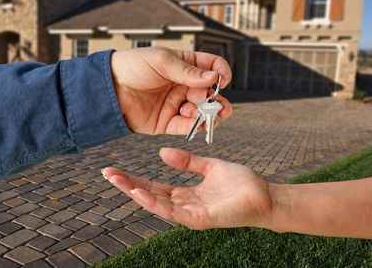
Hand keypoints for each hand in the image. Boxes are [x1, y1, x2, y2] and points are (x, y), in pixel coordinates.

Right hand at [102, 148, 273, 229]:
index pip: (154, 185)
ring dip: (135, 192)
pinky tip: (140, 192)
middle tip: (106, 173)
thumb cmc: (241, 183)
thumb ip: (187, 161)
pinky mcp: (200, 219)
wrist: (265, 195)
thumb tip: (162, 152)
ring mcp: (191, 214)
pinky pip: (173, 211)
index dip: (134, 177)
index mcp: (186, 194)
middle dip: (127, 184)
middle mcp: (184, 205)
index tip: (115, 168)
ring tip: (117, 181)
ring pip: (156, 204)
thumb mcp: (209, 166)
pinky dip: (154, 202)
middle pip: (150, 194)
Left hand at [110, 46, 231, 134]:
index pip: (210, 67)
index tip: (223, 80)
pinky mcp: (166, 122)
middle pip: (209, 93)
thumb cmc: (131, 66)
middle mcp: (182, 85)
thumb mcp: (160, 61)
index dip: (220, 72)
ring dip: (208, 114)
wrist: (107, 87)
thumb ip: (187, 71)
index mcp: (183, 64)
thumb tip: (212, 78)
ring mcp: (175, 103)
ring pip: (200, 111)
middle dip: (217, 100)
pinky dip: (194, 126)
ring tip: (208, 115)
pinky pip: (185, 126)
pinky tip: (199, 124)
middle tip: (220, 106)